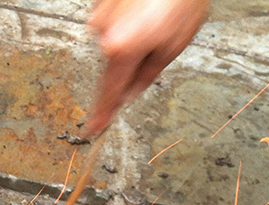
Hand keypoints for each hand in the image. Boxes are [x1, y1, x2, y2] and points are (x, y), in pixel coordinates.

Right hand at [86, 0, 208, 133]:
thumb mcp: (174, 44)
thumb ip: (147, 75)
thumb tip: (130, 95)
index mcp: (121, 49)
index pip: (109, 93)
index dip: (102, 113)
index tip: (94, 129)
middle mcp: (102, 31)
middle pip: (114, 63)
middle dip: (132, 60)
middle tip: (159, 40)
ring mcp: (98, 12)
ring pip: (113, 39)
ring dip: (132, 35)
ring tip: (157, 16)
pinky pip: (113, 18)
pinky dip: (128, 16)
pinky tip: (147, 5)